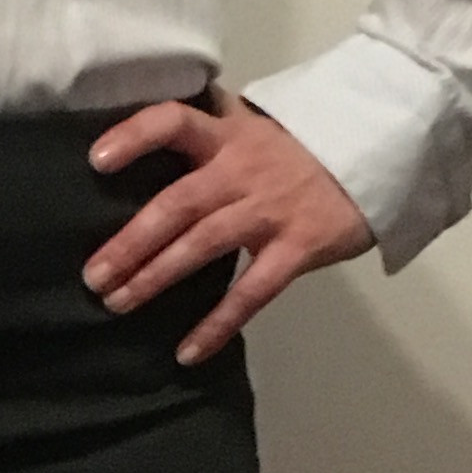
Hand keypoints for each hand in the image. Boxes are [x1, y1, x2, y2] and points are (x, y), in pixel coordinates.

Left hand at [82, 88, 373, 366]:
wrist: (379, 151)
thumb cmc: (305, 145)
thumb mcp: (256, 122)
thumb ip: (211, 127)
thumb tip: (157, 135)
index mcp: (228, 134)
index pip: (174, 121)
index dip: (134, 136)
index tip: (96, 160)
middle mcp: (242, 170)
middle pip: (177, 203)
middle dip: (130, 242)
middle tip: (93, 276)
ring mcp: (270, 210)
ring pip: (203, 245)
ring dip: (156, 277)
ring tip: (118, 303)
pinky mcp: (298, 247)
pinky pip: (252, 291)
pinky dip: (218, 323)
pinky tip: (188, 351)